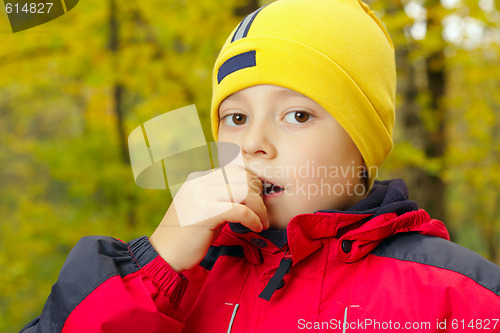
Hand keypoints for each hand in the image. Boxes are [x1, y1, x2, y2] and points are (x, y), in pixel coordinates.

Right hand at [149, 165, 267, 272]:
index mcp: (198, 179)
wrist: (164, 255)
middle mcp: (198, 182)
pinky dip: (253, 219)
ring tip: (261, 223)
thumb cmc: (187, 236)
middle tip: (262, 213)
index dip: (253, 184)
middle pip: (242, 177)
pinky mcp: (204, 213)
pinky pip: (240, 210)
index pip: (235, 170)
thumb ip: (221, 197)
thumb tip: (249, 193)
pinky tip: (256, 228)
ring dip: (259, 209)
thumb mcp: (203, 208)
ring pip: (244, 192)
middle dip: (259, 195)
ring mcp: (200, 196)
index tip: (258, 202)